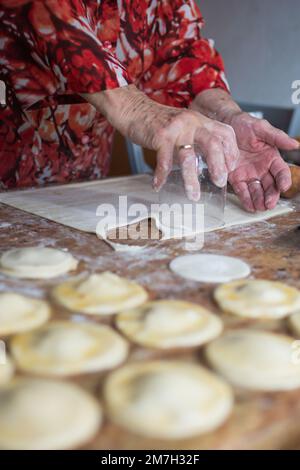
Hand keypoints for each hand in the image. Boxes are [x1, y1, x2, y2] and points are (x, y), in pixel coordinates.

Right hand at [82, 85, 238, 200]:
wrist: (134, 109)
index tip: (230, 169)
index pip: (226, 133)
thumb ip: (196, 140)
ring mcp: (176, 129)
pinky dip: (162, 176)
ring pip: (189, 157)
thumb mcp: (184, 126)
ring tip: (193, 195)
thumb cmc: (158, 123)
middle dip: (219, 166)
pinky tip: (158, 186)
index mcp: (201, 120)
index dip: (231, 152)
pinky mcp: (160, 136)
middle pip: (213, 144)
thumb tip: (209, 165)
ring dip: (192, 179)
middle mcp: (192, 122)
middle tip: (220, 182)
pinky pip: (164, 160)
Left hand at [228, 112, 298, 211]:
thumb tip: (295, 144)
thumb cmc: (245, 124)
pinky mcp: (236, 178)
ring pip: (257, 190)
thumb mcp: (262, 128)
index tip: (284, 187)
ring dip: (259, 200)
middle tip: (270, 203)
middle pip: (270, 185)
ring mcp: (249, 174)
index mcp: (271, 158)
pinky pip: (242, 190)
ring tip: (260, 208)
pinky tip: (249, 206)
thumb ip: (277, 137)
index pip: (281, 172)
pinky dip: (246, 199)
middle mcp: (262, 169)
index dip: (283, 180)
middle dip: (271, 195)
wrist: (224, 124)